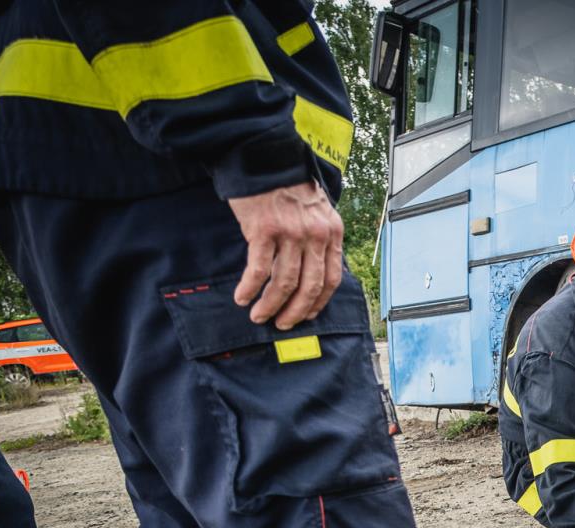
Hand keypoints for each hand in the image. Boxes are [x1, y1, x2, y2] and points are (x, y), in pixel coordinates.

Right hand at [227, 181, 343, 329]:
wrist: (263, 157)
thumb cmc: (286, 186)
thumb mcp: (316, 211)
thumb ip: (318, 239)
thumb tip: (311, 272)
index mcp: (332, 232)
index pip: (332, 278)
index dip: (318, 302)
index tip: (307, 315)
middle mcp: (315, 235)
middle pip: (310, 286)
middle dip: (295, 311)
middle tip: (281, 324)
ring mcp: (291, 233)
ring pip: (284, 283)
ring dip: (270, 305)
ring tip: (258, 316)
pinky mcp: (264, 230)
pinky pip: (259, 270)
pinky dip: (250, 288)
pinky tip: (242, 296)